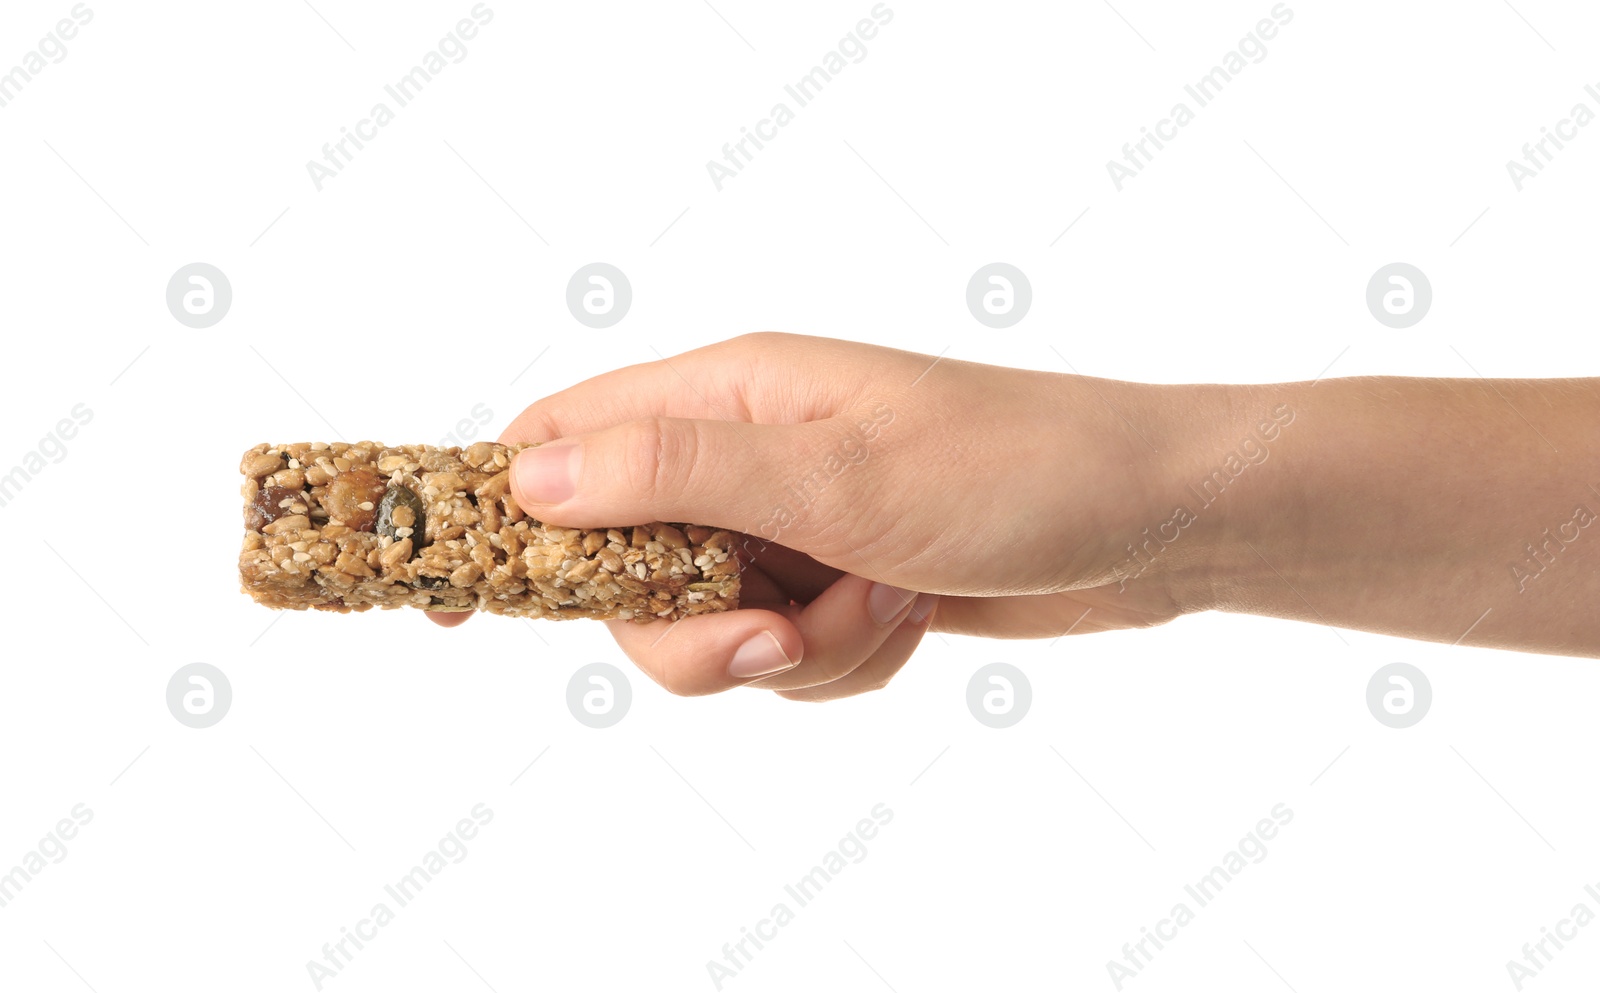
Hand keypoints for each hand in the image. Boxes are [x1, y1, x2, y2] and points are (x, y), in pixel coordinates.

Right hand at [432, 333, 1203, 698]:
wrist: (1155, 522)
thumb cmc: (1017, 471)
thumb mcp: (840, 472)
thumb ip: (679, 471)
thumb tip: (532, 480)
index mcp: (732, 392)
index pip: (564, 438)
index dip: (501, 512)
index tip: (457, 600)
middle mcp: (750, 454)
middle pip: (626, 567)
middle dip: (690, 631)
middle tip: (773, 642)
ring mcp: (794, 522)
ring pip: (710, 626)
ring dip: (790, 652)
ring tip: (884, 609)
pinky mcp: (838, 581)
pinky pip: (786, 655)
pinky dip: (840, 663)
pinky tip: (908, 623)